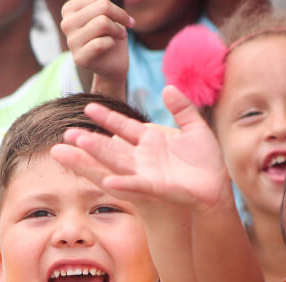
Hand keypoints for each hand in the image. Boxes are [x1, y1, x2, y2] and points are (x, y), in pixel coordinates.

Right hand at [51, 86, 229, 208]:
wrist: (218, 187)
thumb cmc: (206, 161)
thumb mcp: (195, 128)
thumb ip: (182, 108)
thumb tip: (167, 88)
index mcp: (150, 141)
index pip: (123, 127)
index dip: (107, 118)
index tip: (89, 107)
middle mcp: (143, 158)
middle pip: (111, 147)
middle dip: (89, 140)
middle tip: (67, 133)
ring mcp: (147, 173)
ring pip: (116, 163)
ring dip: (97, 156)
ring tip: (76, 148)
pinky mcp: (157, 188)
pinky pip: (137, 184)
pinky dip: (123, 183)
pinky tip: (109, 180)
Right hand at [61, 0, 132, 84]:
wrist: (112, 63)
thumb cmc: (111, 35)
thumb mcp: (108, 14)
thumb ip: (103, 4)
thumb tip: (105, 2)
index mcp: (69, 9)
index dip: (117, 8)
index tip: (125, 18)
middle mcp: (66, 24)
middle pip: (102, 7)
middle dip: (120, 16)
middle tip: (127, 25)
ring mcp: (71, 41)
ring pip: (102, 23)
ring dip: (118, 30)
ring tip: (122, 35)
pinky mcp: (79, 58)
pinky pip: (100, 43)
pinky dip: (112, 43)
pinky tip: (112, 46)